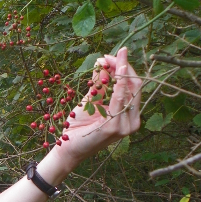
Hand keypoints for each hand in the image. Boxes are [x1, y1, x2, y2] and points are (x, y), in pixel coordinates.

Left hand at [50, 47, 141, 170]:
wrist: (67, 148)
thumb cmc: (78, 126)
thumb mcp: (90, 101)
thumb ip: (101, 84)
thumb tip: (104, 62)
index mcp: (128, 114)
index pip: (133, 86)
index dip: (125, 68)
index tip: (116, 53)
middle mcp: (132, 120)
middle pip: (135, 87)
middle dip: (123, 67)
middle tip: (111, 53)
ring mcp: (126, 126)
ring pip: (130, 92)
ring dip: (119, 72)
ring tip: (109, 59)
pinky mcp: (116, 128)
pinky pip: (119, 102)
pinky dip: (118, 86)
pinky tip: (115, 73)